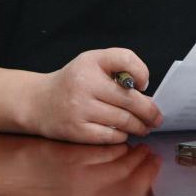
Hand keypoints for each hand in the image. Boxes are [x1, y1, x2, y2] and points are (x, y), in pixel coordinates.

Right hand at [27, 48, 162, 143]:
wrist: (39, 102)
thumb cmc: (73, 82)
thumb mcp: (92, 62)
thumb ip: (118, 67)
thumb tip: (144, 90)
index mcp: (90, 62)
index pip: (126, 59)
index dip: (141, 72)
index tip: (143, 84)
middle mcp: (84, 84)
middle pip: (129, 99)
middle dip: (149, 110)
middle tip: (156, 117)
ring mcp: (80, 109)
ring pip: (122, 120)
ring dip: (139, 126)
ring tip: (144, 127)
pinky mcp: (77, 130)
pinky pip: (109, 135)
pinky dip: (121, 135)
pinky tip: (124, 133)